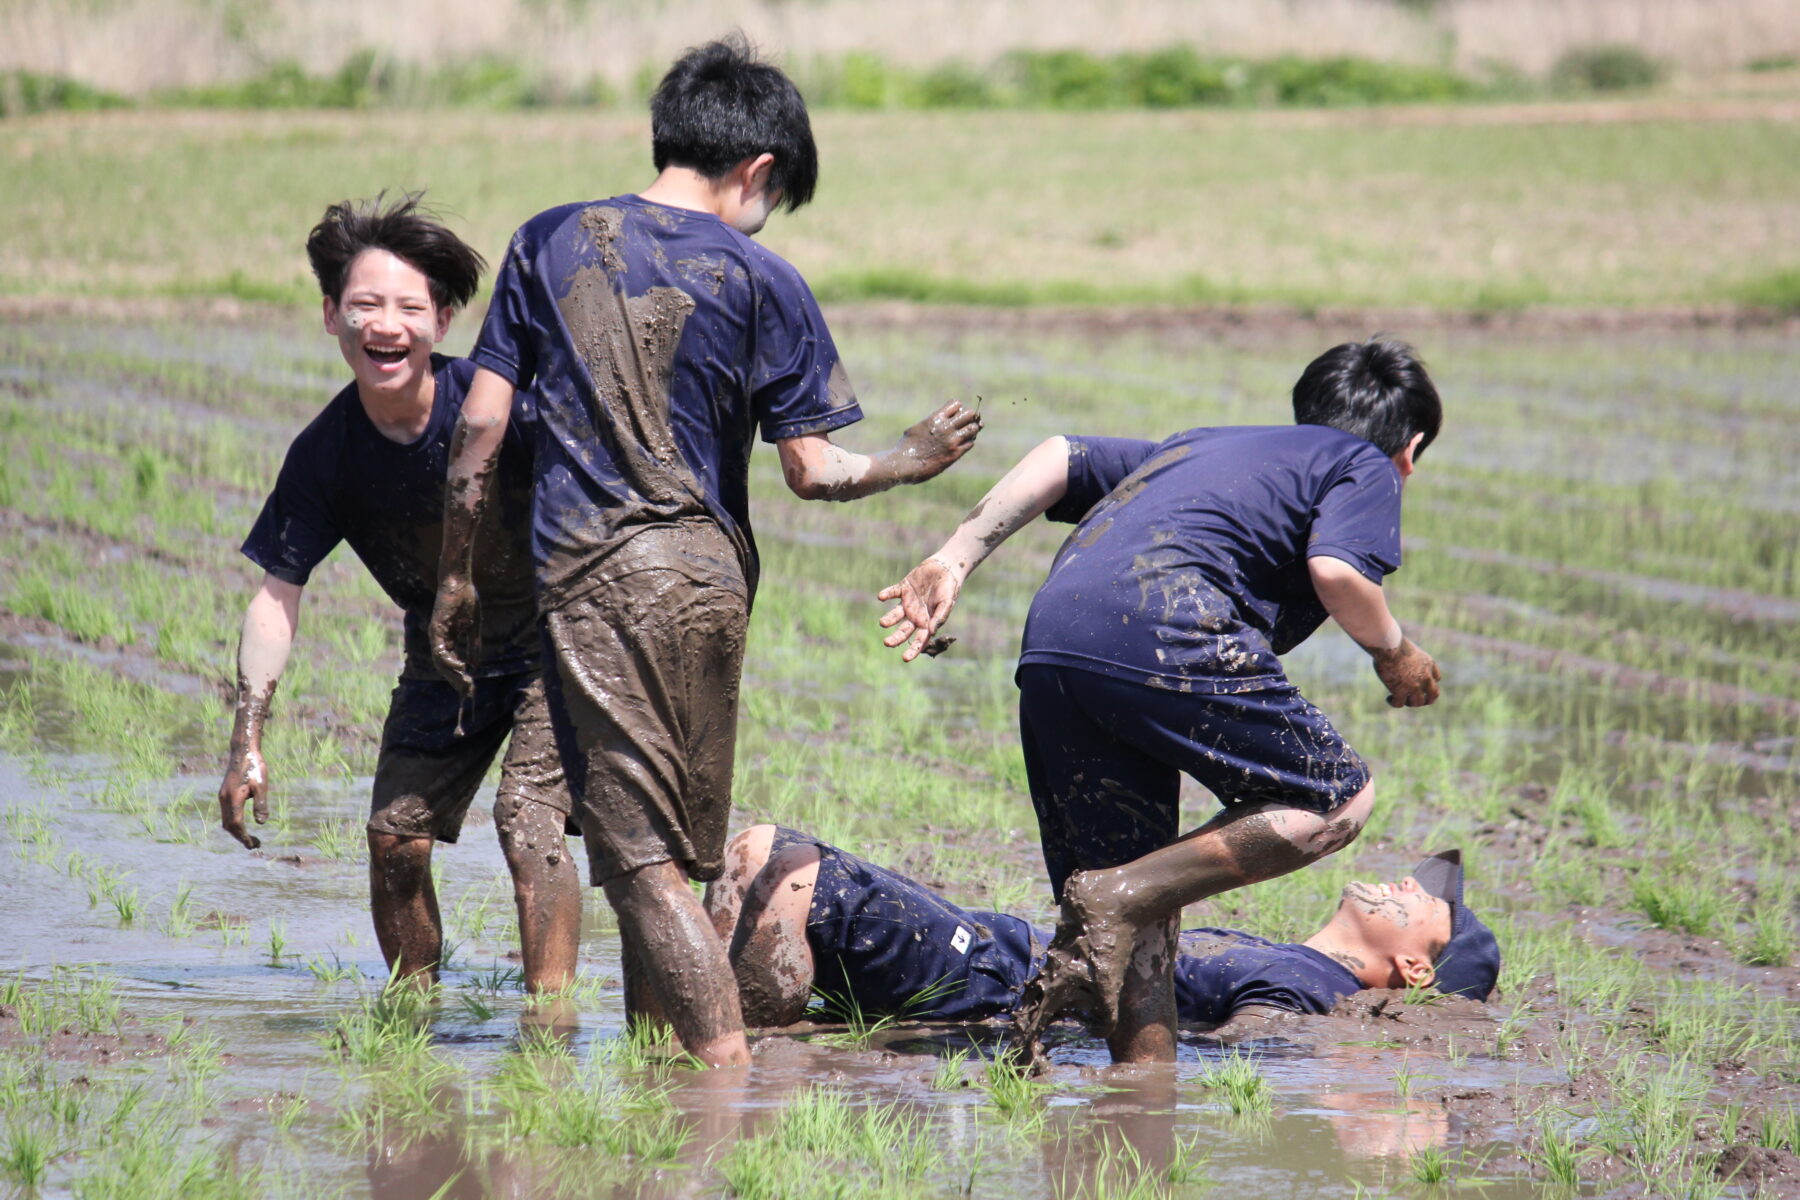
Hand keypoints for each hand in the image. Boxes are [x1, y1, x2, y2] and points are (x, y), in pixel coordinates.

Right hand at [218, 746, 269, 848]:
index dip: (245, 837)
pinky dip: (234, 822)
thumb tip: (261, 823)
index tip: (254, 845)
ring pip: (226, 820)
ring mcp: (223, 796)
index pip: (237, 825)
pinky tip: (243, 824)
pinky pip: (226, 813)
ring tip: (250, 838)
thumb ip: (261, 804)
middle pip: (229, 826)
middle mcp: (224, 799)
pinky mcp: (224, 793)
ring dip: (236, 831)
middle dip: (240, 837)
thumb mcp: (261, 785)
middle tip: (254, 845)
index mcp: (233, 799)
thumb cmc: (255, 767)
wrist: (243, 751)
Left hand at [429, 574, 478, 697]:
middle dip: (455, 680)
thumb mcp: (474, 627)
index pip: (450, 662)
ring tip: (464, 683)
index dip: (459, 675)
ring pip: (440, 662)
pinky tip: (462, 667)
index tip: (469, 686)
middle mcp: (439, 639)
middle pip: (444, 666)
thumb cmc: (466, 599)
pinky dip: (450, 661)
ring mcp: (436, 635)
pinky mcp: (437, 629)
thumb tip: (475, 665)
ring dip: (452, 674)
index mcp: (448, 638)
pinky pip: (441, 651)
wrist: (458, 581)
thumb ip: (474, 646)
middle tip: (466, 692)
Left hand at [877, 557, 960, 661]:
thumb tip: (930, 631)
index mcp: (927, 622)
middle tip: (887, 643)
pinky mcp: (903, 588)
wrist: (946, 568)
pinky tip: (881, 597)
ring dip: (888, 619)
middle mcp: (915, 615)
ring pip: (895, 614)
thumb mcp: (947, 604)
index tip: (905, 658)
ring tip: (883, 623)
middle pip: (903, 631)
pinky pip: (892, 593)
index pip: (919, 640)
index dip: (913, 650)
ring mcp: (908, 602)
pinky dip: (886, 594)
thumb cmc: (950, 589)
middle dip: (895, 638)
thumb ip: (939, 617)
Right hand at [895, 401, 981, 482]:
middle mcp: (946, 427)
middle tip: (962, 425)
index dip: (957, 409)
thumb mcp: (916, 428)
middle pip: (969, 414)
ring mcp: (952, 441)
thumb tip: (934, 422)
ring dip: (971, 430)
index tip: (954, 416)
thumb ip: (929, 423)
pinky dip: (968, 442)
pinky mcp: (955, 454)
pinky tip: (961, 445)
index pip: (957, 404)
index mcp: (935, 418)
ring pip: (974, 428)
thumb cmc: (905, 447)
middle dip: (967, 418)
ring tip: (964, 435)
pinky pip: (970, 443)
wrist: (904, 465)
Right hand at [1371, 638, 1440, 706]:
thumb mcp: (1409, 650)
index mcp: (1429, 664)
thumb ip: (1410, 660)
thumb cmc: (1394, 644)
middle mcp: (1425, 677)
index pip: (1437, 678)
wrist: (1389, 646)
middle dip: (1426, 700)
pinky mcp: (1400, 691)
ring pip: (1417, 702)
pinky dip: (1394, 702)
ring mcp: (1414, 686)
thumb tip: (1401, 666)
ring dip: (1408, 702)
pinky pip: (1399, 704)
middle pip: (1433, 695)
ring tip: (1398, 698)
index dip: (1428, 683)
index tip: (1418, 682)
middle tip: (1415, 700)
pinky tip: (1389, 698)